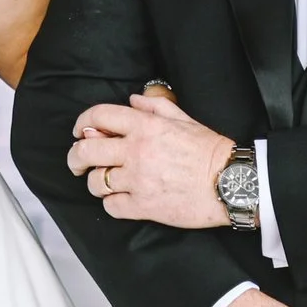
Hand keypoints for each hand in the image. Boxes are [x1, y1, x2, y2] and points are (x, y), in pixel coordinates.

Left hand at [67, 89, 233, 227]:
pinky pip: (111, 206)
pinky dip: (111, 203)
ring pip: (95, 182)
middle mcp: (136, 151)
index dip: (82, 122)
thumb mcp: (183, 118)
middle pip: (86, 151)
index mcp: (144, 126)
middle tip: (77, 163)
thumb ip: (155, 106)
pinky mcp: (144, 206)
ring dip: (95, 183)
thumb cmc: (210, 150)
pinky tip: (120, 199)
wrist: (231, 182)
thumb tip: (133, 100)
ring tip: (103, 183)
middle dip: (75, 157)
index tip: (79, 132)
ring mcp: (138, 180)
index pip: (98, 116)